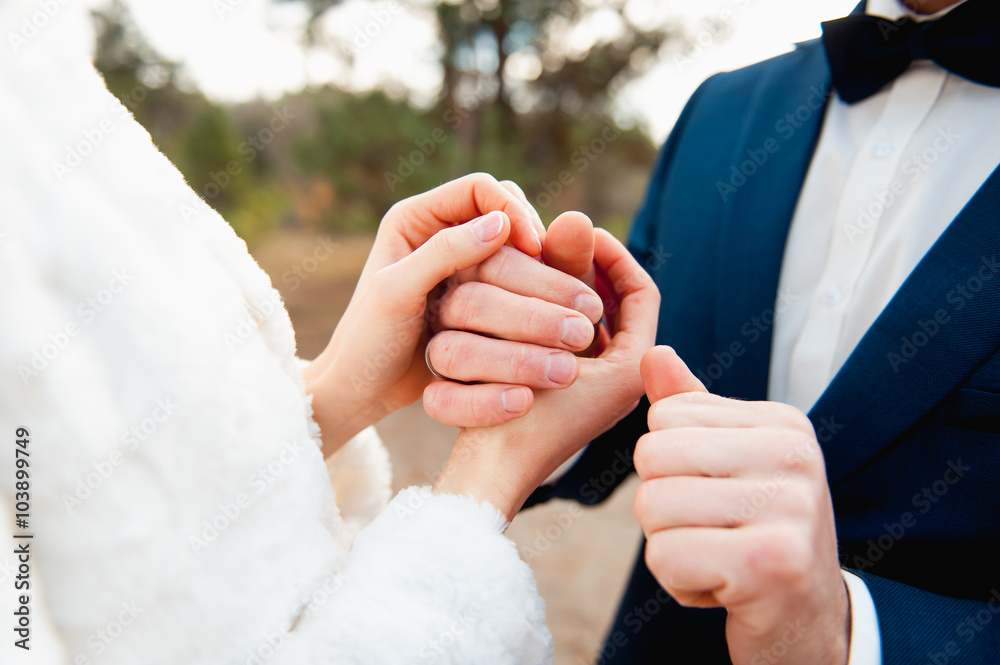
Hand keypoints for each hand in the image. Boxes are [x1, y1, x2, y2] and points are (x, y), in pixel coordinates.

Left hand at [303, 173, 544, 455]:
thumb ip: (443, 253)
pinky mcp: (474, 294)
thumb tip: (500, 224)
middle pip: (505, 214)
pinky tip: (551, 313)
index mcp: (415, 218)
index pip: (480, 189)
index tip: (534, 248)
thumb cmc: (367, 342)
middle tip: (561, 277)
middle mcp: (439, 233)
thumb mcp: (398, 294)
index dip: (513, 210)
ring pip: (515, 250)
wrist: (361, 389)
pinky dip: (534, 293)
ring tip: (566, 299)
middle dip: (536, 241)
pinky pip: (514, 281)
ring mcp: (459, 264)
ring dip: (542, 270)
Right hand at [431, 229, 659, 519]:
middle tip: (564, 248)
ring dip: (564, 294)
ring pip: (584, 318)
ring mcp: (583, 382)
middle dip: (589, 272)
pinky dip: (539, 313)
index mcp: (632, 366)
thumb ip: (573, 283)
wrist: (492, 470)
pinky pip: (552, 336)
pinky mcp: (551, 386)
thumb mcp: (555, 344)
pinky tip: (514, 300)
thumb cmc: (530, 419)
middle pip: (616, 302)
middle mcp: (614, 375)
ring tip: (542, 278)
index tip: (582, 231)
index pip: (641, 293)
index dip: (615, 255)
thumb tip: (580, 217)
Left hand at [633, 346, 848, 664]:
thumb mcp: (729, 463)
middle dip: (662, 506)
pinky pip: (664, 558)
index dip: (670, 466)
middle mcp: (795, 457)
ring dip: (671, 547)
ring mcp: (789, 510)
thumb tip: (652, 353)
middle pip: (652, 457)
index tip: (719, 497)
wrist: (809, 623)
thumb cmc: (757, 533)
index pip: (664, 416)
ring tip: (720, 558)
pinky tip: (725, 589)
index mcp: (784, 425)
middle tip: (714, 533)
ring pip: (652, 508)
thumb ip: (689, 410)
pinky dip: (679, 584)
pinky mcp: (771, 566)